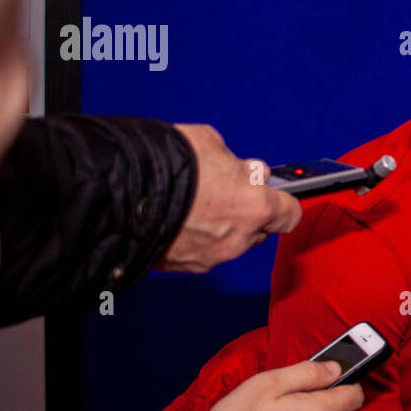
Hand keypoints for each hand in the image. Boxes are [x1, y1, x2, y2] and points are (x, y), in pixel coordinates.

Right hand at [158, 124, 301, 271]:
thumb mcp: (212, 144)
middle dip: (246, 212)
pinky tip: (177, 218)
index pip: (290, 214)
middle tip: (224, 191)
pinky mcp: (182, 266)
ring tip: (193, 202)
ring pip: (227, 242)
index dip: (282, 202)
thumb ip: (235, 164)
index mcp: (256, 207)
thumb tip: (242, 171)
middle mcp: (238, 238)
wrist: (120, 191)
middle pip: (257, 229)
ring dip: (218, 226)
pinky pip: (198, 251)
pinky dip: (193, 238)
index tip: (273, 194)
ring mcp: (210, 257)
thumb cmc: (169, 163)